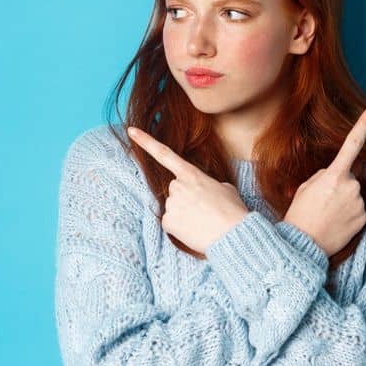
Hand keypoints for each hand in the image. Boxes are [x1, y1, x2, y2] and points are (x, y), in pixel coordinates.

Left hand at [126, 126, 250, 253]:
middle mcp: (177, 186)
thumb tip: (204, 192)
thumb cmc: (233, 211)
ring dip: (185, 213)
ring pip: (174, 207)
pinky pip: (171, 222)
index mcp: (192, 174)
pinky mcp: (167, 221)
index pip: (165, 154)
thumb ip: (208, 184)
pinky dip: (181, 227)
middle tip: (204, 210)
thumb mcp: (226, 189)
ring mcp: (170, 204)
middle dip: (186, 198)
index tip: (131, 131)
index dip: (146, 141)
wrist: (233, 234)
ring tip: (203, 221)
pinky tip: (195, 230)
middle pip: (175, 190)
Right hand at [284, 103, 365, 256]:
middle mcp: (351, 186)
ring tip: (326, 213)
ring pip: (354, 193)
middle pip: (350, 176)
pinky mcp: (364, 218)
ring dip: (343, 200)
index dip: (364, 123)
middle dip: (339, 184)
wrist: (302, 245)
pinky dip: (349, 214)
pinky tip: (335, 223)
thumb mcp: (306, 187)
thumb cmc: (300, 213)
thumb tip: (340, 174)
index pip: (352, 143)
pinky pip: (358, 209)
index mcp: (334, 175)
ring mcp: (359, 203)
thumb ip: (325, 175)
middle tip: (321, 201)